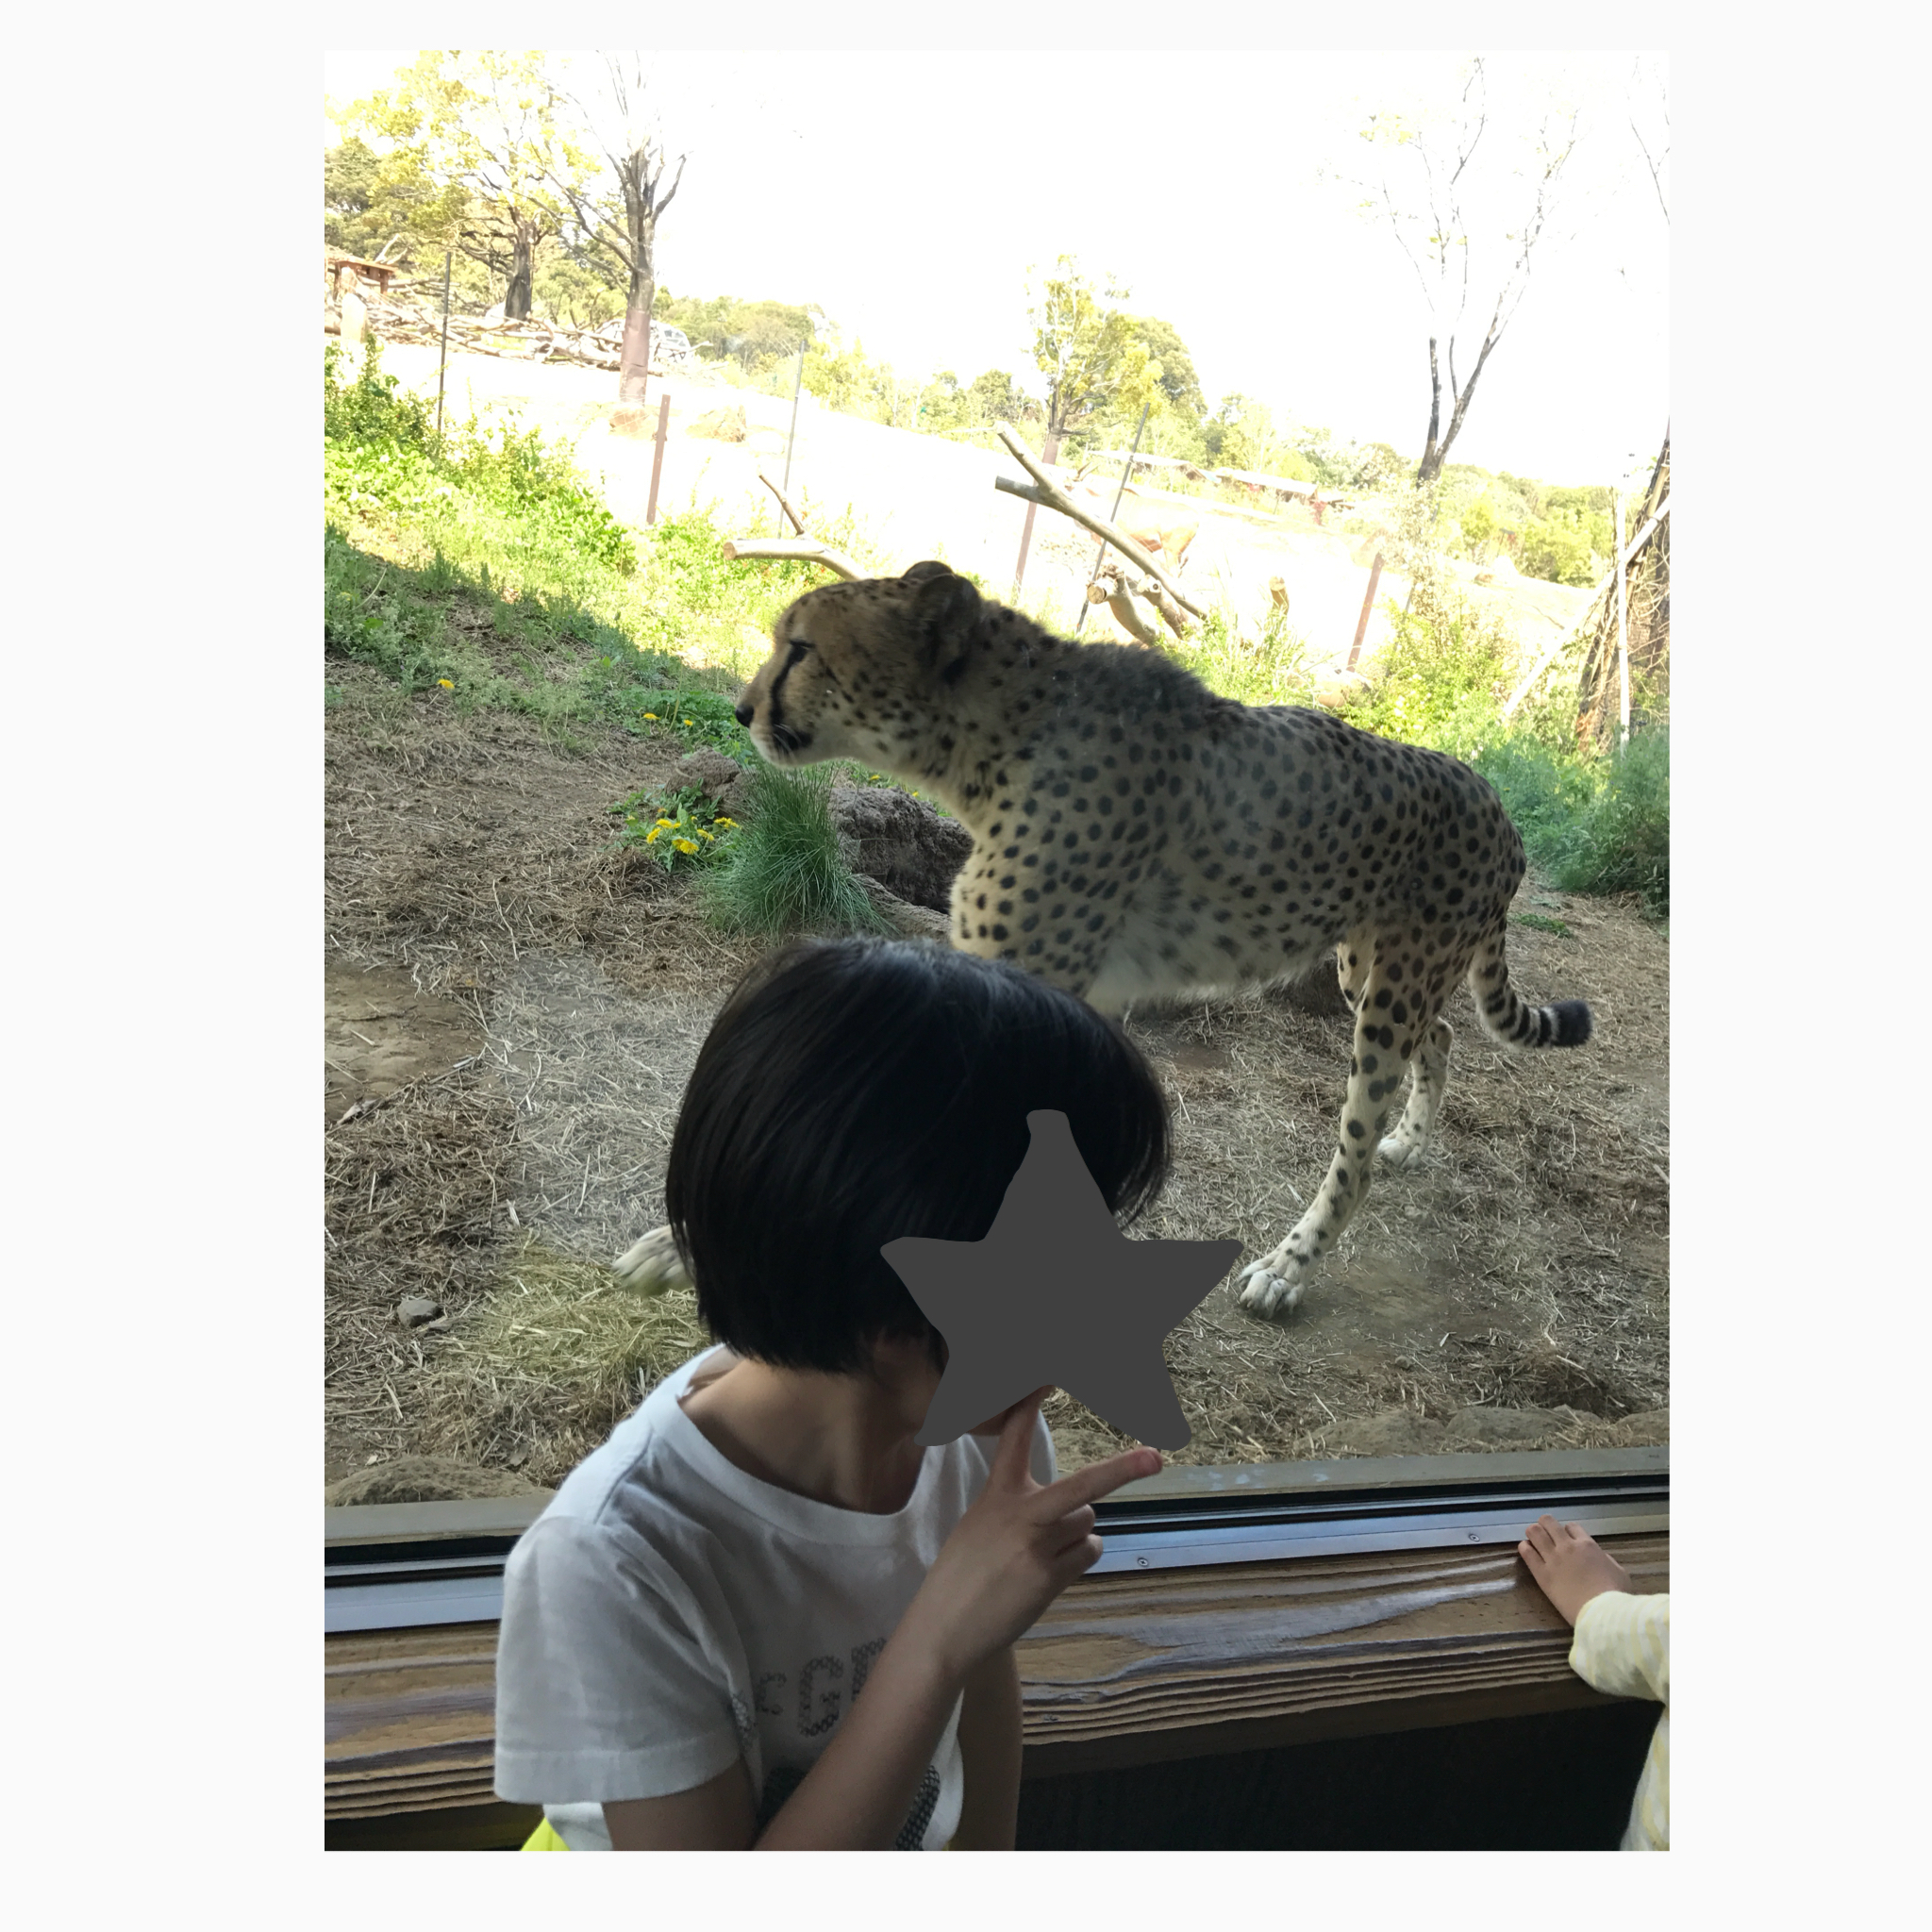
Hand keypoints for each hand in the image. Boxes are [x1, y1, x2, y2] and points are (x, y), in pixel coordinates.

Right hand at [902, 1388, 1159, 1681]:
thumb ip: (1020, 1509)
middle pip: (1083, 1485)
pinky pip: (1088, 1552)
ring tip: (1040, 1557)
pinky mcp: (1049, 1577)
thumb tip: (1080, 1513)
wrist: (944, 1628)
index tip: (1051, 1374)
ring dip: (1076, 1534)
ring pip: (1087, 1522)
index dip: (1033, 1402)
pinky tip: (1048, 1574)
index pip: (1015, 1436)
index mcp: (996, 1494)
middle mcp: (1019, 1513)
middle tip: (1155, 1458)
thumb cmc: (961, 1576)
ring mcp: (1037, 1546)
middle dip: (1122, 1470)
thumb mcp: (979, 1526)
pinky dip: (1078, 1559)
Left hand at [1517, 1513, 1632, 1625]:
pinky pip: (1527, 1552)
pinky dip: (1525, 1548)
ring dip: (1533, 1534)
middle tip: (1546, 1535)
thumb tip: (1599, 1558)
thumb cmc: (1614, 1595)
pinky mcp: (1541, 1573)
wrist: (1600, 1612)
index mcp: (1587, 1545)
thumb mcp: (1619, 1572)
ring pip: (1534, 1532)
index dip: (1568, 1532)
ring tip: (1533, 1541)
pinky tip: (1527, 1551)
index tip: (1566, 1539)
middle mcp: (1567, 1546)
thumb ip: (1606, 1560)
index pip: (1571, 1526)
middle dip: (1545, 1525)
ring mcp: (1552, 1558)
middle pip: (1548, 1523)